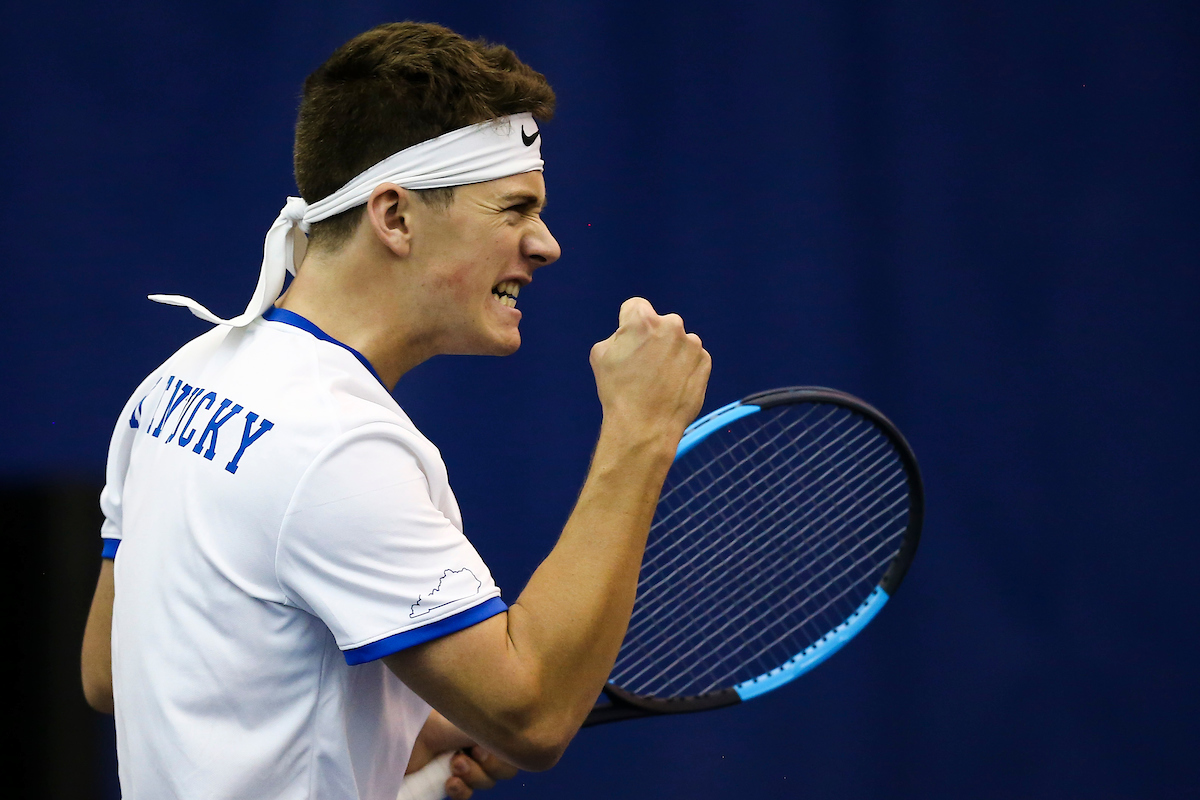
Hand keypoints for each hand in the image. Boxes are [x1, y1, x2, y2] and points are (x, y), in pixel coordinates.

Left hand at [407, 711, 518, 798]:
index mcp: (493, 724)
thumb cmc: (445, 719)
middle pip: (505, 770)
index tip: (488, 744)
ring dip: (473, 776)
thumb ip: (506, 729)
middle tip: (471, 753)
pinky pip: (467, 795)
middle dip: (489, 765)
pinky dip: (461, 790)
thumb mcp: (480, 719)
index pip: (519, 749)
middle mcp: (483, 742)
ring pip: (487, 783)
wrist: (412, 732)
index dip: (507, 754)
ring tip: (454, 763)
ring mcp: (466, 762)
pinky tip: (449, 781)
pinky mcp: (449, 778)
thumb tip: (528, 739)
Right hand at [590, 297, 710, 443]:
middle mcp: (672, 325)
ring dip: (671, 353)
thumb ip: (618, 335)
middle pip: (660, 324)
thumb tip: (631, 335)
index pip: (635, 306)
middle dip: (654, 338)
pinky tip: (671, 386)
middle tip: (644, 365)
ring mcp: (692, 344)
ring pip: (679, 341)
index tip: (629, 341)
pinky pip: (692, 358)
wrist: (645, 426)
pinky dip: (684, 367)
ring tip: (658, 380)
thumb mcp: (601, 355)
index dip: (628, 323)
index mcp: (643, 320)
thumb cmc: (618, 391)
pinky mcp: (705, 362)